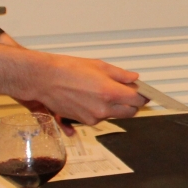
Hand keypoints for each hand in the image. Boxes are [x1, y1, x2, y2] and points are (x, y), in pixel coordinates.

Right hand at [26, 55, 144, 123]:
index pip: (137, 100)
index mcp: (110, 93)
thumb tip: (134, 78)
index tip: (144, 92)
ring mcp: (93, 117)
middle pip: (130, 112)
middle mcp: (103, 109)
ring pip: (115, 115)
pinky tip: (92, 97)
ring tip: (102, 91)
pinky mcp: (84, 122)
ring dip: (116, 107)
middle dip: (132, 103)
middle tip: (128, 92)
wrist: (43, 79)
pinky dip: (102, 110)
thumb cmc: (67, 69)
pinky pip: (100, 117)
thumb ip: (120, 74)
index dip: (143, 96)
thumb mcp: (98, 66)